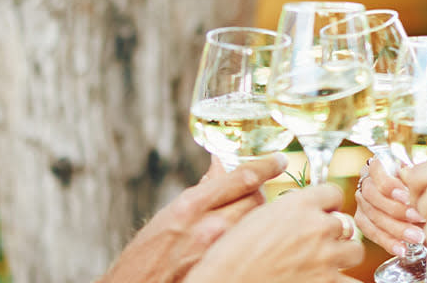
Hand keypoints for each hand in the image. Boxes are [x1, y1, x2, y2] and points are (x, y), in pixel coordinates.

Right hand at [99, 154, 286, 282]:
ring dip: (257, 215)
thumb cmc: (147, 253)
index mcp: (191, 206)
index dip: (266, 165)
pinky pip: (247, 246)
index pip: (242, 177)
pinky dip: (249, 237)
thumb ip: (200, 191)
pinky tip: (243, 240)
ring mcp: (219, 251)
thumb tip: (219, 167)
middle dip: (261, 192)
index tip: (279, 159)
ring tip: (248, 217)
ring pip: (255, 223)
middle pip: (256, 200)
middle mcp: (208, 226)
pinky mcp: (222, 268)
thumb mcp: (169, 215)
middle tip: (261, 190)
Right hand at [183, 184, 364, 282]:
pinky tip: (332, 282)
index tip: (322, 213)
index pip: (333, 193)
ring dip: (343, 257)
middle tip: (318, 243)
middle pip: (345, 224)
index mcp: (297, 205)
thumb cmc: (226, 255)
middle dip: (334, 233)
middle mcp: (317, 227)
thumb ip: (268, 204)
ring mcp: (326, 258)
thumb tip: (246, 181)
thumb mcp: (245, 217)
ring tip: (327, 264)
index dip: (327, 204)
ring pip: (354, 251)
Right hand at [355, 155, 425, 256]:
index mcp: (377, 166)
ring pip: (373, 217)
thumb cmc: (418, 185)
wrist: (417, 200)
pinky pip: (372, 233)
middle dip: (397, 209)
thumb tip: (412, 176)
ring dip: (396, 229)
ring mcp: (362, 203)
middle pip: (373, 196)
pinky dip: (388, 242)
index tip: (407, 195)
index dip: (390, 185)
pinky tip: (402, 249)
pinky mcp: (363, 221)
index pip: (376, 171)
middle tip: (418, 218)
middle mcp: (365, 183)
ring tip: (417, 237)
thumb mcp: (419, 175)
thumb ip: (414, 176)